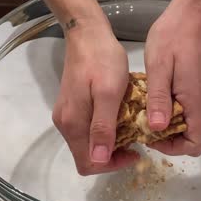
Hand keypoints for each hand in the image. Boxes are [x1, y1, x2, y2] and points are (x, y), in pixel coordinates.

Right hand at [52, 22, 138, 175]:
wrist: (87, 34)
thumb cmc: (102, 60)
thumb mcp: (109, 93)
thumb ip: (103, 127)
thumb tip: (98, 160)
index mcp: (73, 124)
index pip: (88, 164)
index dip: (111, 165)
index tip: (134, 152)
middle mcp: (65, 124)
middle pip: (87, 156)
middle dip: (112, 155)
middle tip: (135, 139)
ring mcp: (66, 115)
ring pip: (88, 143)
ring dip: (109, 143)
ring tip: (130, 128)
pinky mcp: (71, 105)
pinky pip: (87, 129)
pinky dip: (104, 130)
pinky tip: (119, 117)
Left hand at [144, 0, 200, 156]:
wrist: (192, 16)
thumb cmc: (172, 38)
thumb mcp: (158, 67)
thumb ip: (158, 98)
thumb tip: (157, 128)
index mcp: (197, 101)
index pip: (195, 144)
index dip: (174, 148)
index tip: (153, 136)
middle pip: (196, 138)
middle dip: (171, 140)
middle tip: (148, 124)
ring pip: (195, 127)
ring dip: (174, 128)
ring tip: (152, 113)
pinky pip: (195, 113)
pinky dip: (179, 116)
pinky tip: (162, 101)